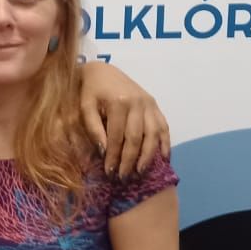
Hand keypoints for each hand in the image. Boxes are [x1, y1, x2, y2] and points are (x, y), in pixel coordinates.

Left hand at [78, 63, 170, 178]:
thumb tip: (103, 152)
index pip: (116, 137)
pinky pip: (164, 127)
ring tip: (140, 173)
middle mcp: (138, 103)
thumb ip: (93, 128)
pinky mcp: (155, 105)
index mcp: (119, 102)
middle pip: (136, 138)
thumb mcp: (85, 107)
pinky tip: (163, 160)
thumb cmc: (90, 91)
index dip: (113, 157)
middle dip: (130, 161)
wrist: (103, 71)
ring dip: (148, 156)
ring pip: (153, 135)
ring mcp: (149, 104)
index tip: (109, 173)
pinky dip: (165, 144)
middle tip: (123, 178)